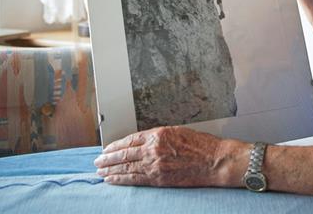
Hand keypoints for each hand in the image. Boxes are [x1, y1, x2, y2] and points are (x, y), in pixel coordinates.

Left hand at [94, 126, 235, 186]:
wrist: (215, 161)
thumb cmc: (202, 146)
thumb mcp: (179, 132)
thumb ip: (159, 137)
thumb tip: (145, 143)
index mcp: (158, 133)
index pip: (130, 139)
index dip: (116, 145)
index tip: (107, 149)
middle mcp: (153, 148)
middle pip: (124, 153)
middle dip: (108, 158)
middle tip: (97, 161)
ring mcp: (155, 164)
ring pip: (126, 167)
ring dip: (111, 169)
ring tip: (100, 172)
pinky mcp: (159, 178)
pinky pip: (135, 179)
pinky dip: (121, 179)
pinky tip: (112, 180)